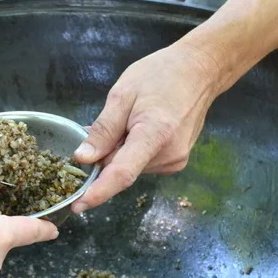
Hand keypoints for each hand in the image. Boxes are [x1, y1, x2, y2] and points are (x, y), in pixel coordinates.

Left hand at [71, 42, 222, 212]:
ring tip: (125, 122)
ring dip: (118, 153)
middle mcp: (169, 155)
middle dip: (103, 157)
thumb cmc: (160, 75)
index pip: (122, 174)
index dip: (98, 192)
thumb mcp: (122, 94)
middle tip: (97, 130)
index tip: (78, 206)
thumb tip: (83, 158)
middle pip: (123, 170)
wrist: (199, 71)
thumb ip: (103, 129)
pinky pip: (142, 163)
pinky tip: (135, 128)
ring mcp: (175, 161)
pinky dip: (131, 152)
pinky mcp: (177, 161)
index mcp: (155, 135)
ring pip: (131, 168)